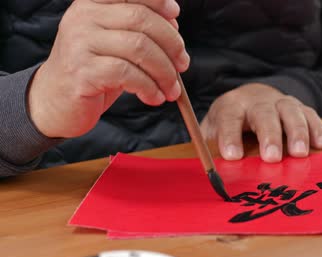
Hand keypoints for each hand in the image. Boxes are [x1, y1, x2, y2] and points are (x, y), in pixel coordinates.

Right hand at [28, 0, 188, 137]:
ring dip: (165, 71)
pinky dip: (149, 87)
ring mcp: (80, 43)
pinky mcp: (83, 71)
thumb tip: (173, 21)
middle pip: (141, 19)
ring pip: (139, 47)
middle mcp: (83, 17)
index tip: (175, 15)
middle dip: (171, 43)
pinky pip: (128, 74)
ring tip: (171, 89)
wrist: (56, 100)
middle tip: (183, 64)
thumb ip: (138, 28)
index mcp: (92, 4)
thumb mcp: (115, 42)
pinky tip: (154, 97)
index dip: (158, 1)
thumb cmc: (93, 69)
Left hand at [201, 83, 321, 162]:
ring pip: (290, 111)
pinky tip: (320, 145)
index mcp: (231, 106)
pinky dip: (316, 128)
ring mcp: (280, 102)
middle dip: (269, 135)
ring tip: (299, 153)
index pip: (229, 118)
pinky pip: (310, 114)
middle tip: (271, 158)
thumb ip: (211, 149)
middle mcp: (257, 101)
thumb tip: (211, 173)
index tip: (232, 156)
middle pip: (264, 113)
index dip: (230, 136)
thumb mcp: (213, 133)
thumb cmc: (230, 124)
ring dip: (296, 132)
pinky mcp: (299, 108)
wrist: (249, 100)